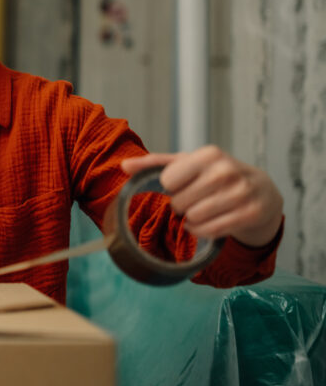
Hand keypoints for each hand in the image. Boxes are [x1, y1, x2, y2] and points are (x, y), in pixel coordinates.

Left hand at [122, 146, 283, 246]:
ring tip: (201, 211)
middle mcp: (227, 171)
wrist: (262, 190)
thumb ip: (154, 165)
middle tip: (194, 200)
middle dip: (181, 205)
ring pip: (194, 219)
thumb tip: (124, 166)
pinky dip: (203, 231)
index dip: (170, 187)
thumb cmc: (216, 175)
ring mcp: (241, 193)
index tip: (181, 185)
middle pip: (179, 202)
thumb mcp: (187, 164)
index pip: (168, 180)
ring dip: (191, 221)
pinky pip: (211, 231)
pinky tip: (209, 222)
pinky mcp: (250, 214)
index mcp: (209, 154)